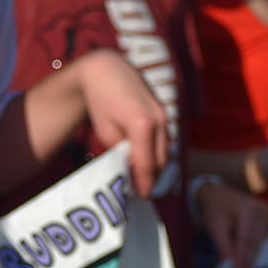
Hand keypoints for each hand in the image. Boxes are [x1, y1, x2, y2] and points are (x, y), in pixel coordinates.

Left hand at [73, 50, 167, 197]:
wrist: (108, 70)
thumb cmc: (101, 102)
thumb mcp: (106, 132)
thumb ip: (122, 151)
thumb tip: (133, 167)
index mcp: (142, 125)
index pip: (147, 164)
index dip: (144, 183)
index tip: (140, 196)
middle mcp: (159, 120)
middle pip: (161, 160)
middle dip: (152, 178)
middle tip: (140, 191)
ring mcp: (165, 114)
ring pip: (166, 150)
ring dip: (156, 165)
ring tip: (142, 177)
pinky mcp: (165, 111)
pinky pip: (165, 139)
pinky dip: (157, 151)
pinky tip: (145, 158)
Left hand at [195, 182, 267, 267]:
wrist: (218, 195)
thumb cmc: (215, 211)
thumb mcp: (215, 228)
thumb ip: (224, 248)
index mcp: (248, 208)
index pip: (246, 240)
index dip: (244, 261)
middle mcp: (263, 210)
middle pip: (256, 243)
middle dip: (249, 264)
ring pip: (261, 244)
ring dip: (254, 261)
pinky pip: (264, 241)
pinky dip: (257, 253)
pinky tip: (252, 267)